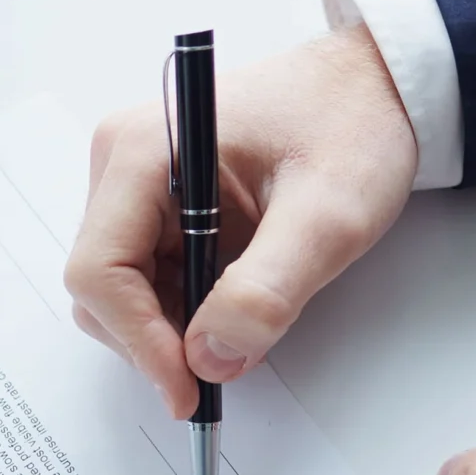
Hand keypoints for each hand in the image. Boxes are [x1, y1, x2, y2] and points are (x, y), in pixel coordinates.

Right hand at [64, 26, 417, 418]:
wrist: (376, 86)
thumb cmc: (353, 127)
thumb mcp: (329, 216)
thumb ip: (266, 292)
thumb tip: (208, 359)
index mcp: (145, 151)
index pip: (99, 269)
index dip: (138, 339)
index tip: (187, 387)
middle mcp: (123, 161)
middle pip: (99, 285)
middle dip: (152, 339)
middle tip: (219, 371)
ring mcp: (136, 181)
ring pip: (120, 287)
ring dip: (170, 326)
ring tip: (239, 330)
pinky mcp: (157, 200)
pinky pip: (147, 274)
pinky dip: (182, 307)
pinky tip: (232, 303)